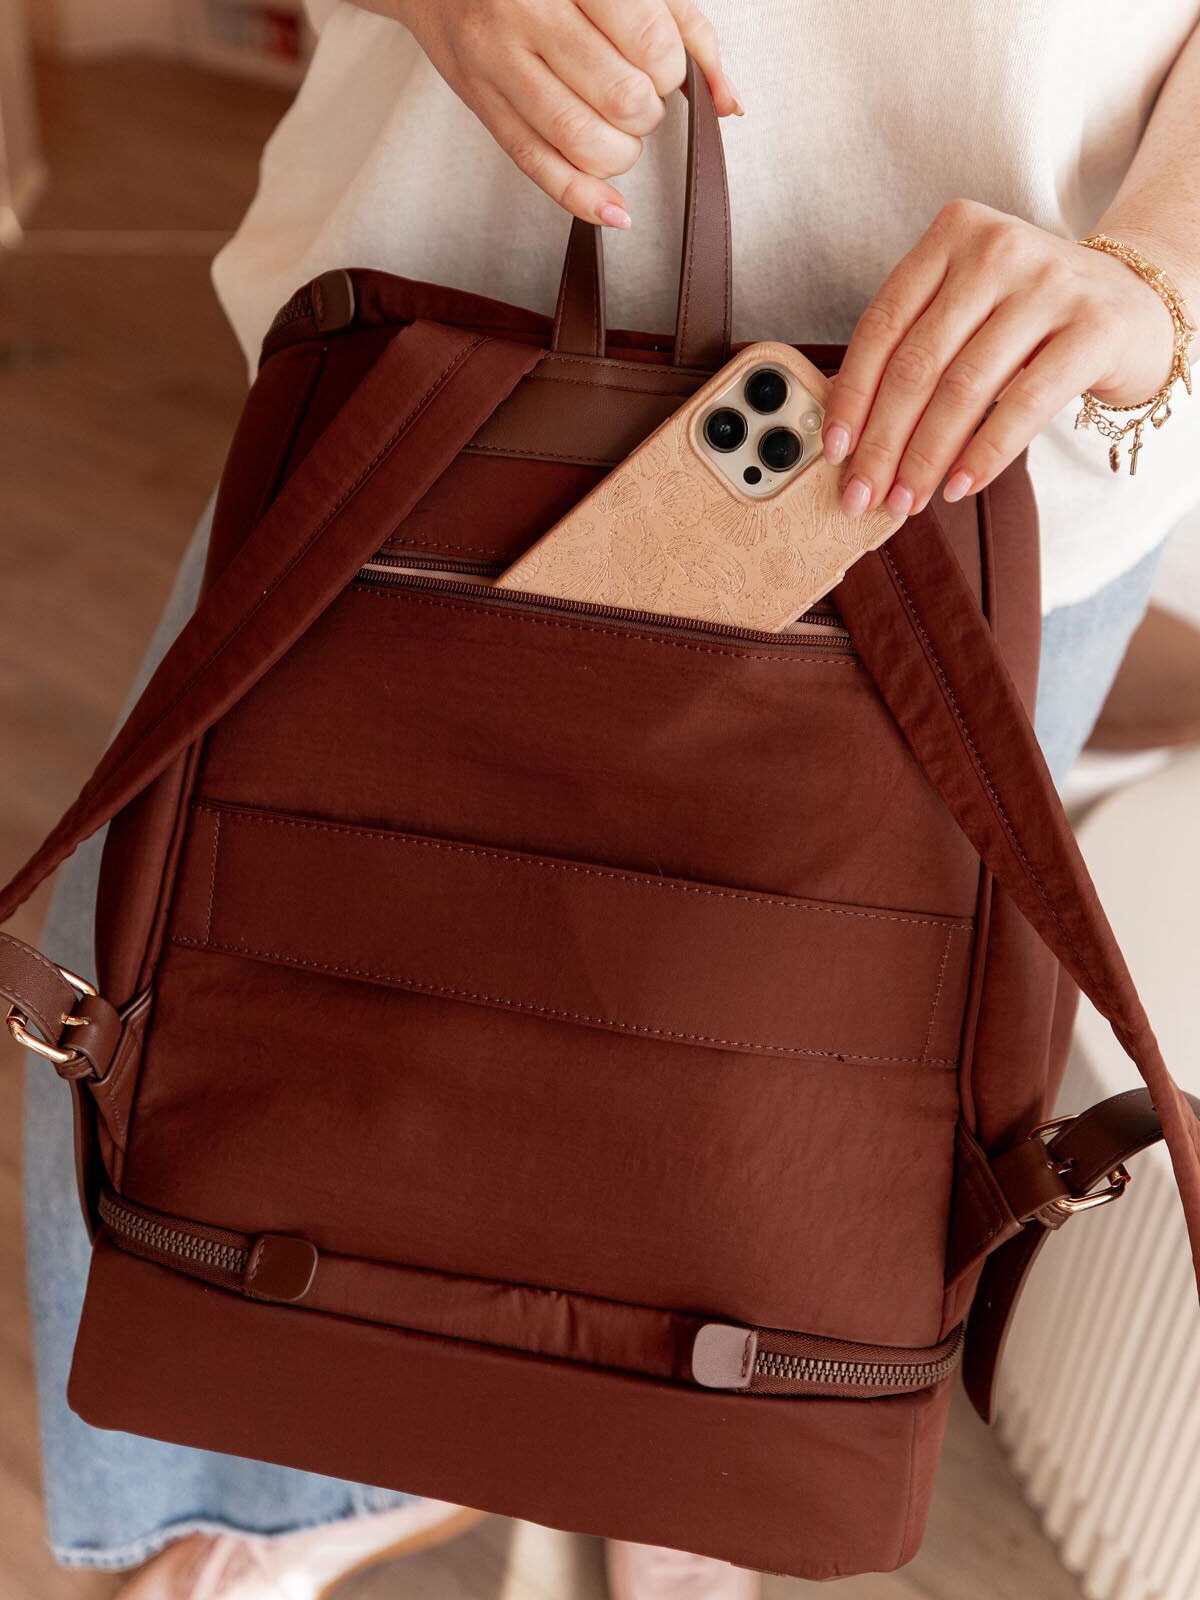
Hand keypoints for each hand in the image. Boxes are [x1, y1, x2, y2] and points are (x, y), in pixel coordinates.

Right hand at [368, 0, 739, 226]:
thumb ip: (682, 25)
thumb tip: (727, 100)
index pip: (649, 43)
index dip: (670, 69)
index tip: (660, 65)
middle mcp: (528, 13)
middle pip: (620, 97)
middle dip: (646, 112)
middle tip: (637, 96)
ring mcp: (499, 63)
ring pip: (581, 140)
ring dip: (621, 153)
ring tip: (619, 131)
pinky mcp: (483, 106)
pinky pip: (538, 167)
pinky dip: (583, 199)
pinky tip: (614, 211)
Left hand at [821, 200, 1179, 517]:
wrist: (1138, 302)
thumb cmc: (1031, 317)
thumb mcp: (969, 308)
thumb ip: (916, 348)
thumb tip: (853, 438)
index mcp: (952, 234)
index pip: (882, 324)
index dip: (853, 395)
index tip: (835, 452)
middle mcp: (997, 249)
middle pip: (918, 363)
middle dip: (884, 442)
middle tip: (864, 495)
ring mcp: (1049, 284)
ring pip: (964, 388)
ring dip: (927, 458)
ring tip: (907, 500)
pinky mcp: (1093, 327)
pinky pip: (1025, 403)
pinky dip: (985, 453)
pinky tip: (960, 486)